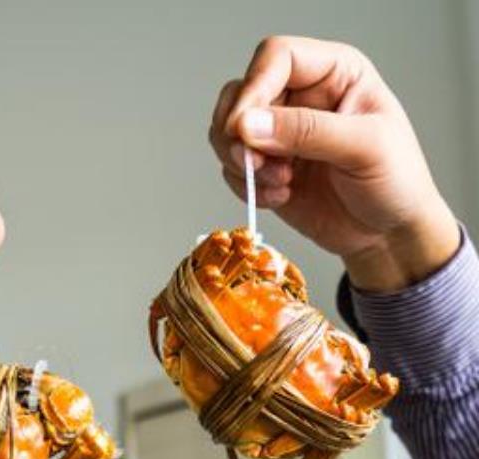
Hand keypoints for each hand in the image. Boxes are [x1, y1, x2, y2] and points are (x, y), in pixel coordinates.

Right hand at [209, 36, 459, 291]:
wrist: (388, 234)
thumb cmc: (395, 182)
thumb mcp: (363, 147)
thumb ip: (306, 131)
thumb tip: (246, 125)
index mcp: (332, 73)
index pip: (275, 58)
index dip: (253, 89)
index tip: (243, 128)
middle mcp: (300, 98)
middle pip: (239, 95)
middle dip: (238, 134)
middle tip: (254, 164)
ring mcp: (280, 135)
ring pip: (227, 133)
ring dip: (241, 163)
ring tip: (280, 184)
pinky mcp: (267, 169)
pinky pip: (232, 170)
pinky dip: (247, 188)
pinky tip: (280, 197)